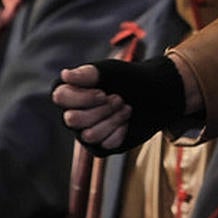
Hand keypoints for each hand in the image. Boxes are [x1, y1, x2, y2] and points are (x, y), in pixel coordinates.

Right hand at [52, 56, 185, 155]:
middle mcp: (73, 112)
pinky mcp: (100, 146)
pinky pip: (104, 145)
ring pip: (88, 135)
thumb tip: (66, 75)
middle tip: (119, 98)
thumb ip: (89, 73)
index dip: (82, 97)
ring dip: (113, 120)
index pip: (60, 97)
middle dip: (101, 109)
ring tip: (126, 108)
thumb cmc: (132, 79)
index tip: (103, 92)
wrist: (157, 96)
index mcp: (71, 91)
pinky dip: (120, 132)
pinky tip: (127, 122)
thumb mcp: (113, 71)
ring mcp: (84, 131)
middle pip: (73, 119)